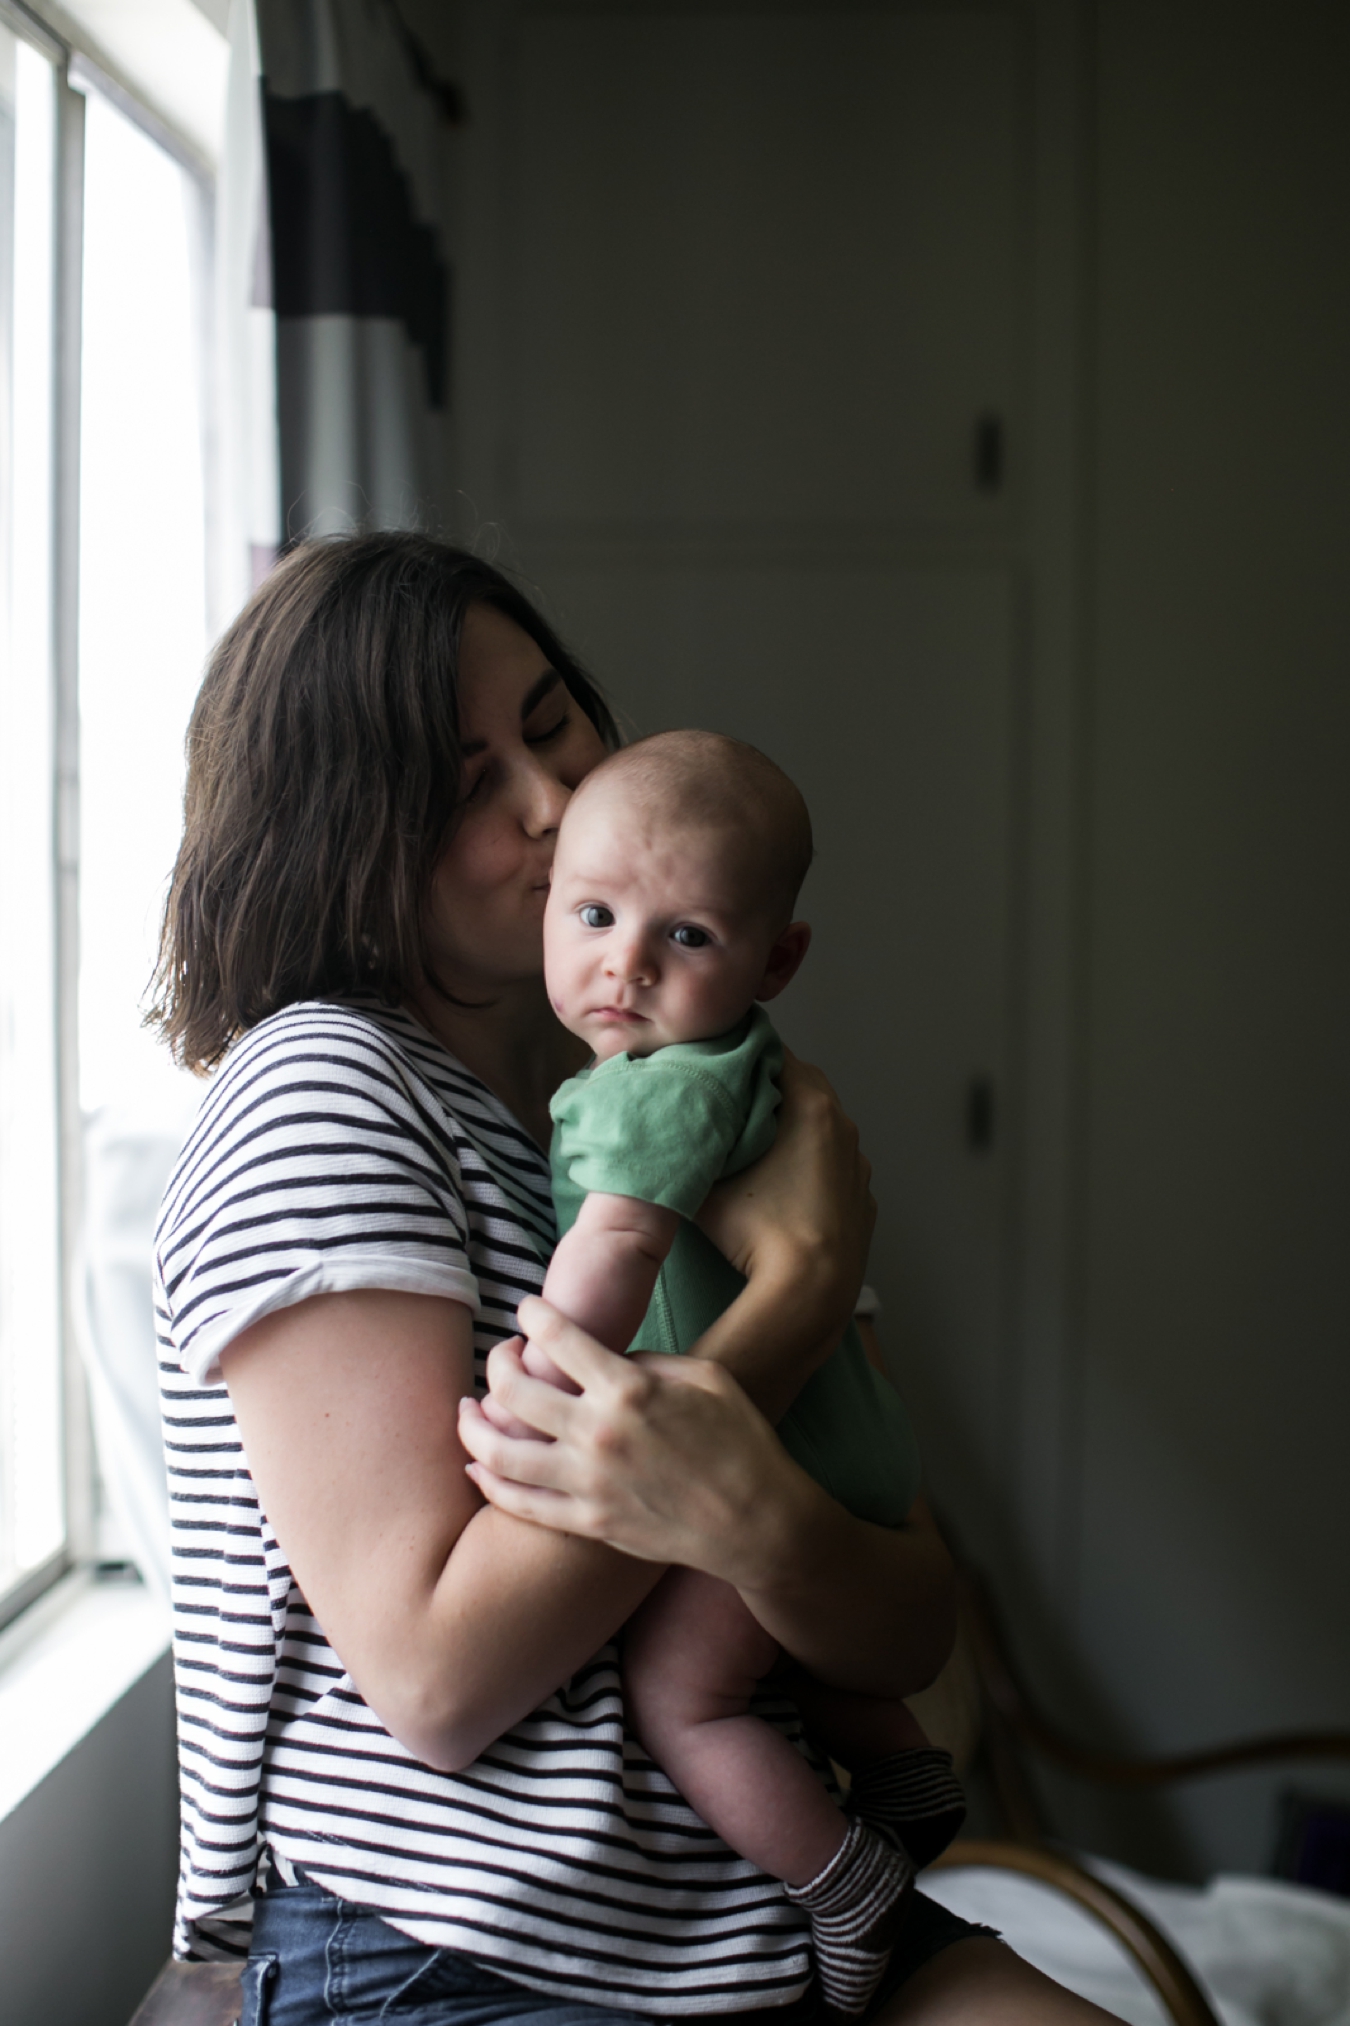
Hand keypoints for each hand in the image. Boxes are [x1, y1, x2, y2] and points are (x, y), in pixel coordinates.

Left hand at [457, 1297, 820, 1584]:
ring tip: (467, 1408)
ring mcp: (588, 1483)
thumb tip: (607, 1361)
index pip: (557, 1338)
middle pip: (513, 1390)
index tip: (526, 1310)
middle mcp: (598, 1434)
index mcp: (629, 1389)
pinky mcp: (587, 1523)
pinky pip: (520, 1504)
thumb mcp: (705, 1378)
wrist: (755, 1522)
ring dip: (472, 1424)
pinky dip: (489, 1483)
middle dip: (496, 1361)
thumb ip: (647, 1362)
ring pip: (500, 1452)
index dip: (532, 1315)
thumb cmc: (740, 1441)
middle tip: (502, 1353)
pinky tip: (477, 1466)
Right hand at [697, 1050, 874, 1342]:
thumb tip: (667, 1135)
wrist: (810, 1291)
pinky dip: (809, 1165)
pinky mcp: (862, 1200)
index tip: (716, 1065)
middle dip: (765, 1088)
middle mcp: (844, 1128)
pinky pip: (832, 1166)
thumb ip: (688, 1150)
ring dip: (790, 1128)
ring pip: (821, 1127)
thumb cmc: (758, 1231)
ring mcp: (857, 1166)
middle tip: (728, 1101)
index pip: (775, 1053)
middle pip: (802, 1085)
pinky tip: (781, 1189)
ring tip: (752, 1147)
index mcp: (811, 1106)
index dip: (741, 1055)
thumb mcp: (704, 1182)